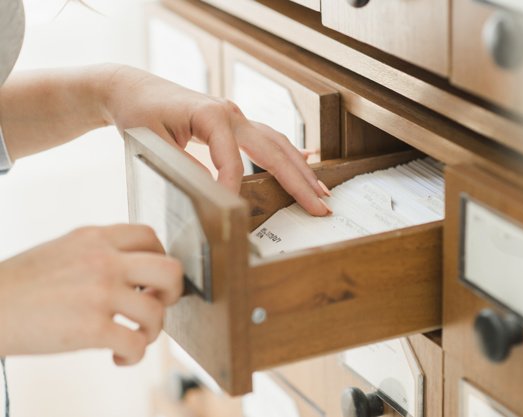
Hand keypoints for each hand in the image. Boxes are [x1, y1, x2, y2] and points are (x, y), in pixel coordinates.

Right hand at [0, 225, 182, 364]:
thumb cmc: (22, 284)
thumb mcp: (64, 250)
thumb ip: (101, 252)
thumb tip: (136, 269)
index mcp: (96, 238)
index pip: (150, 236)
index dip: (160, 258)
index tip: (153, 277)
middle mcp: (103, 260)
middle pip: (170, 269)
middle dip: (173, 291)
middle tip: (158, 304)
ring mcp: (99, 293)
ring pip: (158, 312)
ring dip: (154, 330)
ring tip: (136, 336)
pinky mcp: (90, 328)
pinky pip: (137, 344)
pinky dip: (134, 356)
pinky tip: (119, 356)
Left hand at [104, 65, 330, 215]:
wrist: (133, 88)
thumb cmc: (139, 112)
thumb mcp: (152, 142)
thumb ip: (183, 166)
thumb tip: (213, 192)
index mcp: (211, 115)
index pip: (232, 160)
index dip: (234, 188)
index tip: (232, 213)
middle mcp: (231, 113)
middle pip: (274, 150)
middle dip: (299, 181)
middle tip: (321, 206)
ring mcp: (236, 117)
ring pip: (278, 144)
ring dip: (300, 169)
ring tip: (321, 192)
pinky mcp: (234, 123)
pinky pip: (268, 139)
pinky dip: (289, 154)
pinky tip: (307, 162)